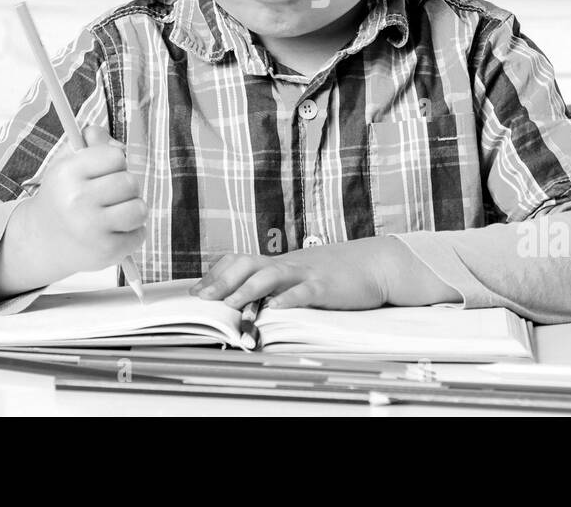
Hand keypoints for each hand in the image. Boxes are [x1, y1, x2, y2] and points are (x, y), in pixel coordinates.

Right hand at [19, 125, 146, 274]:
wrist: (41, 240)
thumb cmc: (62, 196)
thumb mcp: (68, 162)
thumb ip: (93, 142)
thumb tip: (120, 145)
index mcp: (67, 174)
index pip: (116, 156)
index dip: (114, 163)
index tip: (102, 172)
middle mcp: (77, 201)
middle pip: (131, 182)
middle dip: (124, 188)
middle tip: (108, 196)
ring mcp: (92, 229)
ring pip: (140, 209)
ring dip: (132, 210)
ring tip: (115, 213)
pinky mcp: (106, 252)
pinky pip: (140, 234)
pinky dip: (132, 233)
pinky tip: (113, 232)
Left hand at [187, 239, 391, 310]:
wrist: (374, 264)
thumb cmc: (335, 274)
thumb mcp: (300, 275)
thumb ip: (277, 285)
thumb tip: (248, 300)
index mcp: (279, 263)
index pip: (239, 260)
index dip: (216, 274)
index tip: (196, 290)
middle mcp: (287, 265)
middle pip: (247, 264)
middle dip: (222, 281)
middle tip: (203, 298)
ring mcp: (306, 274)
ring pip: (271, 276)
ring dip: (247, 290)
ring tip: (231, 304)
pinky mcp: (325, 287)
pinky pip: (304, 292)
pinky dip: (289, 300)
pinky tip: (276, 309)